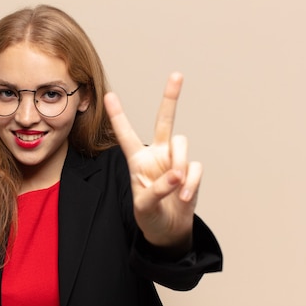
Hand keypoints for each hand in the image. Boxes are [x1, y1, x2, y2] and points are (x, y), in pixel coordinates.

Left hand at [104, 72, 200, 248]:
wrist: (168, 231)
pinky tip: (185, 197)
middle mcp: (157, 155)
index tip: (108, 95)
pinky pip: (196, 167)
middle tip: (176, 75)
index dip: (118, 116)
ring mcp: (175, 162)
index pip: (126, 135)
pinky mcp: (192, 172)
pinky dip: (192, 183)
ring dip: (181, 163)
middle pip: (164, 121)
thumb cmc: (149, 216)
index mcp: (137, 161)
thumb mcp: (144, 206)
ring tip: (178, 186)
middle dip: (171, 98)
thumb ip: (158, 189)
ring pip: (182, 144)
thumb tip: (177, 174)